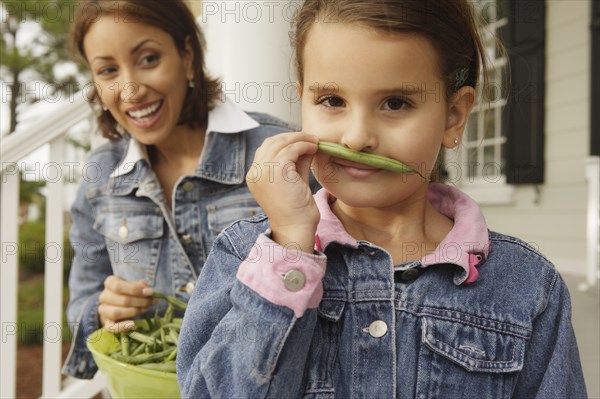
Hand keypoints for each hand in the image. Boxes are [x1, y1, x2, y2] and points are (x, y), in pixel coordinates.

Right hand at [98, 276, 154, 332]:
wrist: (118, 303)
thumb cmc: (129, 291)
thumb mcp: (134, 284)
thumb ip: (141, 286)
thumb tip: (147, 290)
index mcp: (110, 283)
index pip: (118, 286)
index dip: (135, 289)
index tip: (149, 292)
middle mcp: (104, 296)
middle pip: (122, 300)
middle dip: (140, 302)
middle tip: (152, 301)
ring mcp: (103, 310)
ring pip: (116, 313)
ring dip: (135, 312)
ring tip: (146, 309)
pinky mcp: (106, 323)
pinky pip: (110, 327)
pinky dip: (121, 327)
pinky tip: (132, 324)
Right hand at [246, 132, 319, 252]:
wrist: (296, 228)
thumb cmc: (297, 210)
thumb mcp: (293, 180)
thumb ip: (296, 162)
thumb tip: (305, 144)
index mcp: (255, 176)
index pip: (266, 149)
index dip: (284, 142)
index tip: (302, 141)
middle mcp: (255, 172)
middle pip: (272, 142)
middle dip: (292, 137)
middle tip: (311, 137)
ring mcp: (263, 170)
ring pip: (281, 142)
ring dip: (300, 139)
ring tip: (315, 142)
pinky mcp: (276, 170)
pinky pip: (291, 149)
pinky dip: (304, 145)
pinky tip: (314, 148)